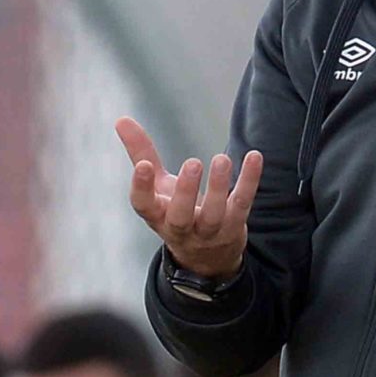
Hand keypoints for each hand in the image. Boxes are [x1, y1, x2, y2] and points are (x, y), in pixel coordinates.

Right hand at [117, 116, 263, 281]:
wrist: (208, 256)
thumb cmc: (176, 211)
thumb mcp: (158, 186)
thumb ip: (141, 154)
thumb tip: (121, 120)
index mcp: (157, 215)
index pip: (143, 206)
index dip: (141, 188)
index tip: (144, 166)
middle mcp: (181, 228)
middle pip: (180, 217)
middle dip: (186, 192)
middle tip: (192, 163)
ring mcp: (209, 231)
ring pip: (214, 215)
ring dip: (219, 187)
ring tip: (221, 159)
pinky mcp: (234, 226)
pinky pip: (242, 204)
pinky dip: (249, 181)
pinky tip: (254, 157)